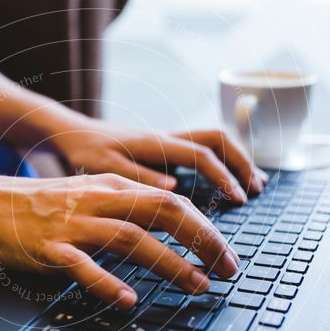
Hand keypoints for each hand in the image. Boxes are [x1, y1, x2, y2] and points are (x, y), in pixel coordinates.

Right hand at [0, 169, 239, 308]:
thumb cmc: (37, 204)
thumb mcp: (87, 195)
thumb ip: (124, 208)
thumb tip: (164, 231)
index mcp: (113, 187)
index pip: (174, 202)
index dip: (207, 229)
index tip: (226, 256)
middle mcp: (99, 201)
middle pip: (165, 212)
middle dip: (204, 241)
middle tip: (227, 270)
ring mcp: (74, 225)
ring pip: (133, 239)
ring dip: (170, 264)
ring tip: (196, 286)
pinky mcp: (50, 248)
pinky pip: (84, 267)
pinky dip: (108, 283)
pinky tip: (127, 300)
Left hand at [49, 119, 267, 202]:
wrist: (72, 133)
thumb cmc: (84, 152)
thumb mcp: (103, 168)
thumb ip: (138, 177)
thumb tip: (175, 189)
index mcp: (155, 143)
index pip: (201, 155)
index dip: (224, 176)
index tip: (239, 198)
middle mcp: (166, 137)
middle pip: (218, 138)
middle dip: (242, 162)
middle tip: (257, 189)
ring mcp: (168, 140)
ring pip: (214, 140)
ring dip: (237, 159)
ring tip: (255, 185)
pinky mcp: (165, 147)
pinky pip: (203, 148)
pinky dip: (223, 162)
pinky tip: (230, 180)